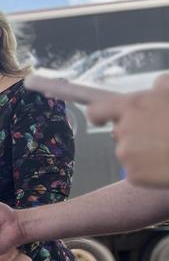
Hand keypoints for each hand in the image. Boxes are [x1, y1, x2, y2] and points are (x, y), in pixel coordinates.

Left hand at [88, 73, 168, 187]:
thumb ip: (161, 85)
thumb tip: (155, 87)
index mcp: (133, 106)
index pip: (97, 110)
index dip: (99, 115)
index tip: (102, 119)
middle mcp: (124, 129)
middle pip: (119, 132)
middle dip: (134, 134)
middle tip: (159, 135)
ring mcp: (126, 153)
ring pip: (128, 152)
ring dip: (143, 152)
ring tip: (166, 149)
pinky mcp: (133, 174)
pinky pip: (136, 171)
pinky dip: (148, 171)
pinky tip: (165, 164)